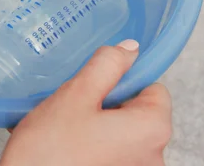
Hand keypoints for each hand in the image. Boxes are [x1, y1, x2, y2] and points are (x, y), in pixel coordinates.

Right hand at [0, 40, 171, 165]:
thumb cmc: (50, 152)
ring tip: (63, 128)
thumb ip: (107, 66)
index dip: (124, 80)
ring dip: (93, 124)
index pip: (153, 88)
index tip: (97, 83)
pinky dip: (88, 145)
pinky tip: (63, 145)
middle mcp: (152, 156)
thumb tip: (129, 49)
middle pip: (135, 111)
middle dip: (104, 103)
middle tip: (74, 106)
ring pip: (118, 132)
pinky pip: (107, 152)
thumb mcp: (76, 94)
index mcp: (151, 129)